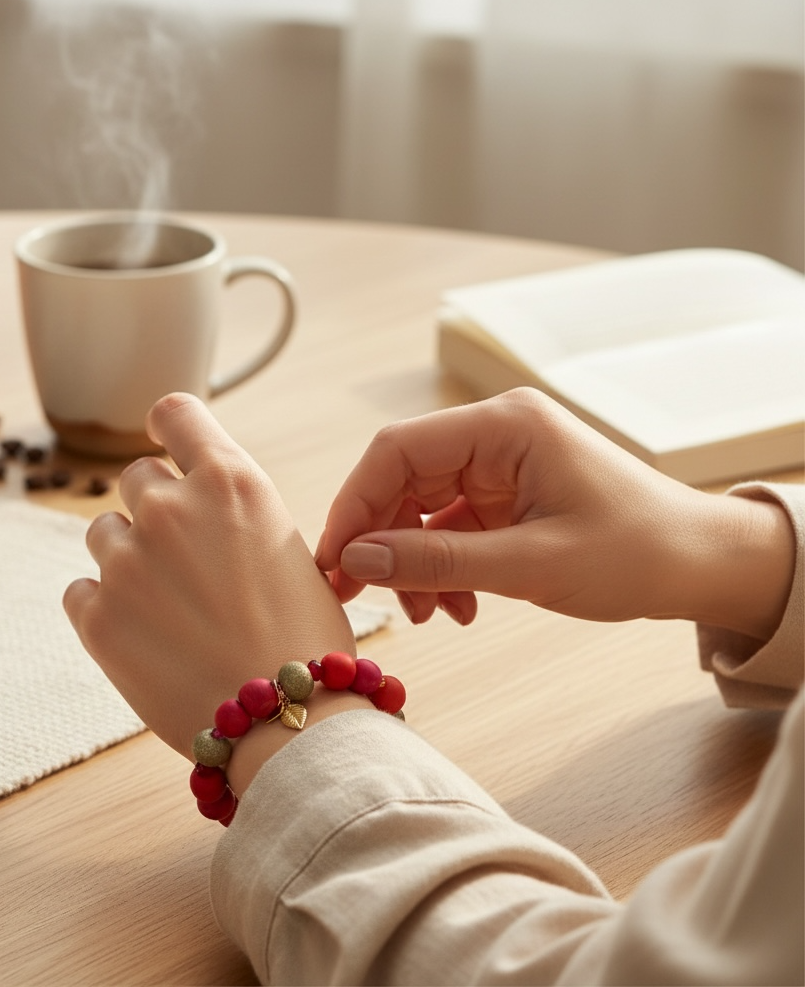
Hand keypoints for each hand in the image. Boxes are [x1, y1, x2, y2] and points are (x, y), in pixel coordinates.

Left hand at [63, 393, 356, 760]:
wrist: (287, 721)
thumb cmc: (305, 638)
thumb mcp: (289, 549)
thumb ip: (235, 515)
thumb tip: (202, 510)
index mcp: (231, 482)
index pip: (174, 411)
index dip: (168, 427)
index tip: (168, 448)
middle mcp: (172, 508)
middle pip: (137, 476)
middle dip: (157, 507)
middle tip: (185, 558)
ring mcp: (128, 561)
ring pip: (104, 532)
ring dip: (129, 557)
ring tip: (170, 607)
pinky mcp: (97, 616)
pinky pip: (81, 589)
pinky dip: (106, 606)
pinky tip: (147, 636)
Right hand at [315, 388, 794, 638]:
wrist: (704, 566)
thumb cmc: (638, 552)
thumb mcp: (531, 563)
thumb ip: (438, 560)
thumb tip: (356, 560)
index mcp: (506, 426)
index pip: (398, 450)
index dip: (356, 504)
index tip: (336, 561)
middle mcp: (497, 435)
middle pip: (403, 479)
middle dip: (381, 541)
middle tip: (361, 597)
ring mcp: (501, 465)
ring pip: (421, 508)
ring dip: (413, 563)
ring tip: (430, 614)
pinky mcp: (507, 496)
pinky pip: (450, 527)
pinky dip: (443, 568)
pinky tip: (458, 606)